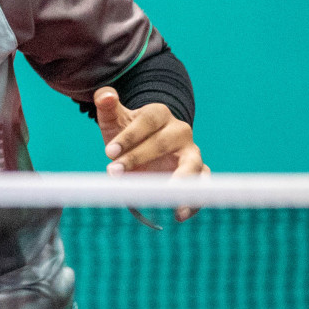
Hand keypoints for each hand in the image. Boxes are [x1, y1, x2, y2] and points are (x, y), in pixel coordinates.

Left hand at [94, 87, 207, 221]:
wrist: (142, 149)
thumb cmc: (125, 134)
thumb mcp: (113, 119)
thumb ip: (106, 105)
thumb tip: (106, 95)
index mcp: (159, 114)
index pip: (147, 121)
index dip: (128, 136)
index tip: (108, 152)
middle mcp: (180, 131)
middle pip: (163, 143)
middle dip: (137, 158)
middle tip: (114, 173)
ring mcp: (192, 153)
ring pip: (192, 164)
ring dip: (178, 181)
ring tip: (164, 197)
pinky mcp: (197, 172)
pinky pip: (202, 185)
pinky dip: (194, 200)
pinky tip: (179, 214)